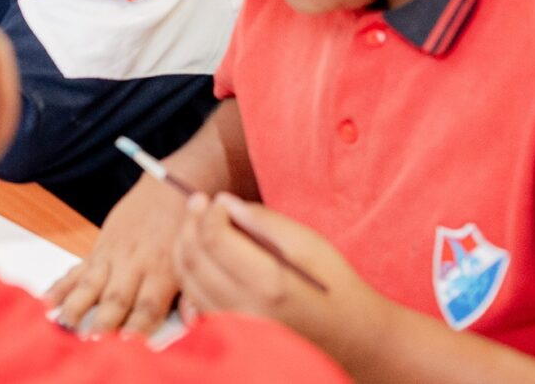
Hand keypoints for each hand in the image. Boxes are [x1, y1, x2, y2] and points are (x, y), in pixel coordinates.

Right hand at [46, 173, 187, 334]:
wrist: (167, 189)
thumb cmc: (185, 229)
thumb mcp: (195, 260)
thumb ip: (192, 294)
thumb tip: (191, 322)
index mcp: (163, 270)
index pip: (149, 305)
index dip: (138, 324)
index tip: (127, 341)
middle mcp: (135, 263)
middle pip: (117, 297)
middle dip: (103, 319)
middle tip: (91, 338)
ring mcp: (112, 256)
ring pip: (91, 284)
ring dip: (77, 305)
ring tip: (65, 324)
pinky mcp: (99, 250)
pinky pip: (76, 270)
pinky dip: (61, 286)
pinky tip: (47, 301)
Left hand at [174, 193, 380, 355]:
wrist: (349, 335)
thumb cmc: (333, 284)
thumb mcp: (309, 243)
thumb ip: (264, 220)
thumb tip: (224, 202)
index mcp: (268, 284)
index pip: (214, 239)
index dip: (208, 213)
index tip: (215, 199)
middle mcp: (245, 308)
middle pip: (193, 258)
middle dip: (191, 224)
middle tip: (199, 203)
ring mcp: (235, 326)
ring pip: (187, 279)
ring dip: (185, 246)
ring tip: (198, 224)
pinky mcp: (231, 333)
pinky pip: (195, 297)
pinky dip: (191, 271)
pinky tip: (204, 254)